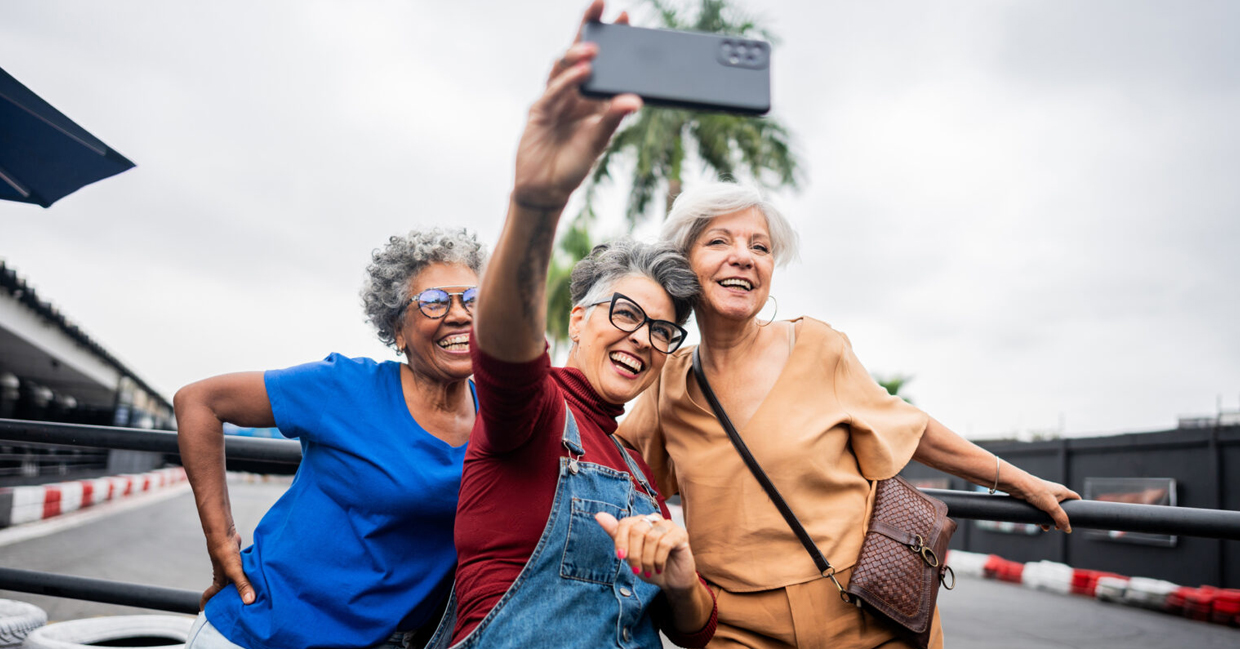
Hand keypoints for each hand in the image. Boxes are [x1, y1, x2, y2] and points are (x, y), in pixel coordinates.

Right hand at [201, 527, 255, 608]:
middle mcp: (224, 575)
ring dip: (241, 586)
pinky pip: (243, 570)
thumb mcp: (234, 571)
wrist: (224, 532)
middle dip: (228, 599)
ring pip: (236, 580)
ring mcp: (231, 567)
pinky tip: (258, 577)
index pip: (211, 595)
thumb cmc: (224, 551)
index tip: (205, 613)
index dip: (207, 604)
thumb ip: (242, 585)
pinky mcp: (238, 559)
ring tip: (250, 594)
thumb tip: (249, 601)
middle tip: (236, 608)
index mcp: (220, 581)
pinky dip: (249, 574)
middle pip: (225, 590)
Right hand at [511, 0, 641, 208]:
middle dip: (588, 27)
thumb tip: (635, 100)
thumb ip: (614, 119)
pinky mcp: (539, 111)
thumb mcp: (599, 141)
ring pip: (563, 67)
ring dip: (578, 55)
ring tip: (595, 50)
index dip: (610, 37)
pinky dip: (567, 81)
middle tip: (600, 4)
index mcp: (592, 98)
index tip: (625, 15)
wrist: (546, 189)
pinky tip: (582, 74)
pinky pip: (553, 91)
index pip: (603, 61)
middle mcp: (573, 93)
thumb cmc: (574, 165)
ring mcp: (554, 99)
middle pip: (579, 53)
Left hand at [595, 512, 698, 593]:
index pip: (625, 523)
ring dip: (647, 560)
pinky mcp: (681, 534)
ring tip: (648, 570)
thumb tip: (598, 515)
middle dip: (634, 554)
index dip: (621, 541)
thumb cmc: (649, 566)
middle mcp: (654, 519)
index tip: (621, 557)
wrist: (671, 581)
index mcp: (640, 522)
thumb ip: (616, 535)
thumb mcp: (630, 554)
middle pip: (637, 530)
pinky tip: (659, 568)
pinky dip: (659, 560)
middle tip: (636, 570)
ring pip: (651, 538)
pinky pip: (665, 543)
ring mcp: (668, 525)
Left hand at [1009, 475, 1080, 532]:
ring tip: (1045, 527)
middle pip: (1062, 507)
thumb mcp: (1052, 507)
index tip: (1078, 516)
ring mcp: (1044, 496)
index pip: (1075, 498)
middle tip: (1057, 527)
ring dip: (1048, 520)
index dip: (1079, 506)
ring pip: (1050, 510)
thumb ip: (1061, 518)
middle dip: (1060, 518)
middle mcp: (1054, 493)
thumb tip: (1068, 529)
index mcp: (1062, 491)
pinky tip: (1036, 523)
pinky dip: (1040, 517)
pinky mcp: (1034, 498)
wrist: (1018, 485)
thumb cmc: (1036, 491)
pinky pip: (1040, 510)